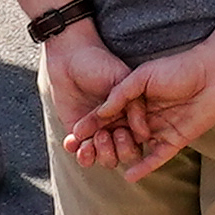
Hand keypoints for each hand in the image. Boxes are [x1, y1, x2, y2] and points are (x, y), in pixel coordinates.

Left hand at [37, 24, 132, 146]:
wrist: (70, 57)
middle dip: (112, 151)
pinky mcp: (78, 133)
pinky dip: (78, 152)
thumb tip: (143, 134)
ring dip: (96, 154)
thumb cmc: (101, 63)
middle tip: (104, 134)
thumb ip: (135, 105)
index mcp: (130, 116)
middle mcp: (116, 127)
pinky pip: (81, 152)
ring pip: (101, 157)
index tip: (122, 132)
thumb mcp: (123, 79)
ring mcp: (97, 131)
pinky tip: (73, 141)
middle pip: (119, 155)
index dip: (130, 144)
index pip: (135, 142)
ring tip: (89, 141)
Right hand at [68, 43, 214, 174]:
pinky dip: (143, 167)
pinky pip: (157, 157)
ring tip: (105, 158)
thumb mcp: (144, 75)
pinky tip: (129, 175)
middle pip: (119, 133)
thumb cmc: (179, 67)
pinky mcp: (176, 140)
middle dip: (101, 142)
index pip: (111, 115)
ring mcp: (161, 129)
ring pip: (136, 146)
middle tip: (84, 150)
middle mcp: (146, 116)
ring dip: (120, 153)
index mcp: (137, 99)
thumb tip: (101, 110)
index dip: (93, 124)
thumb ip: (122, 93)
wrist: (214, 72)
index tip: (74, 134)